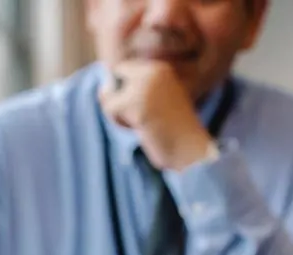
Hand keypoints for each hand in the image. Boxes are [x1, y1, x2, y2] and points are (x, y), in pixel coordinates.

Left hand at [98, 59, 212, 170]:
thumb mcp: (154, 104)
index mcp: (159, 69)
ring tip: (142, 124)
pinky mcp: (136, 103)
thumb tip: (101, 90)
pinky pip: (110, 110)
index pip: (122, 69)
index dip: (122, 91)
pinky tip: (140, 129)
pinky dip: (120, 124)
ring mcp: (144, 86)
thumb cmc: (173, 130)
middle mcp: (152, 72)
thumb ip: (131, 92)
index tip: (141, 107)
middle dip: (118, 102)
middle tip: (141, 118)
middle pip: (112, 81)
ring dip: (118, 116)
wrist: (191, 148)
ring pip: (108, 97)